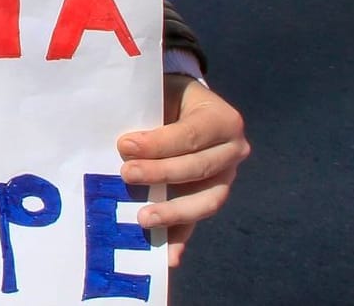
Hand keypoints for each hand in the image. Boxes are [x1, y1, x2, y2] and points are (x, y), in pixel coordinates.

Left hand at [118, 74, 248, 266]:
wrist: (180, 105)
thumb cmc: (165, 98)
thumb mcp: (160, 96)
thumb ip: (148, 116)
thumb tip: (120, 143)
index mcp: (223, 119)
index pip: (191, 135)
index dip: (159, 143)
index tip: (125, 145)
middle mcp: (233, 150)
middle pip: (198, 168)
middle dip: (161, 174)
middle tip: (126, 175)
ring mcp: (226, 178)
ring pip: (205, 201)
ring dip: (174, 212)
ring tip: (144, 219)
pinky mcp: (210, 198)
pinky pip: (197, 221)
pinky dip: (181, 239)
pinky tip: (168, 257)